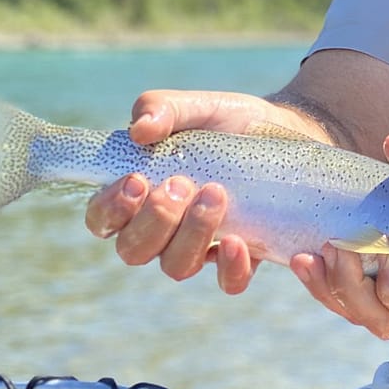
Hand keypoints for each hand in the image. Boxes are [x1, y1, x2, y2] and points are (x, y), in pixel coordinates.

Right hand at [84, 89, 282, 293]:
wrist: (285, 128)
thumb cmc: (227, 121)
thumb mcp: (196, 107)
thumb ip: (163, 108)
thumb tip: (139, 129)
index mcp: (140, 194)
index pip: (103, 220)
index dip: (111, 210)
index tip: (136, 181)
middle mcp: (164, 228)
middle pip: (134, 250)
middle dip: (155, 220)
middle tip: (181, 183)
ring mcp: (202, 245)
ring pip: (177, 267)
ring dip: (192, 235)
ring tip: (216, 194)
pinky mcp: (243, 254)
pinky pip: (229, 282)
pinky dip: (230, 268)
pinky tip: (239, 241)